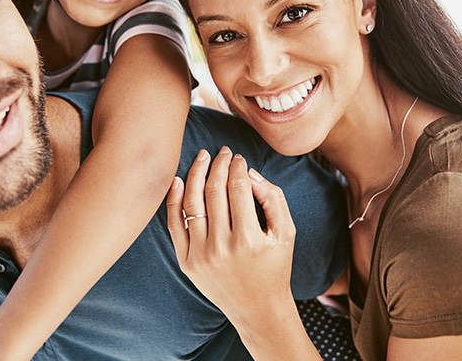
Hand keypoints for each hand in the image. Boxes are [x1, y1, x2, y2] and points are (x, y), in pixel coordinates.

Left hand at [166, 147, 296, 326]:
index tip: (239, 157)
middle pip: (213, 191)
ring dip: (195, 174)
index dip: (237, 167)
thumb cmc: (275, 267)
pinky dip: (173, 199)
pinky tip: (178, 179)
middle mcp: (221, 247)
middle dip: (218, 165)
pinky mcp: (186, 261)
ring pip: (192, 202)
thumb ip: (273, 198)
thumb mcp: (287, 233)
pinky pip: (175, 224)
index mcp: (248, 238)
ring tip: (203, 157)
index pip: (237, 188)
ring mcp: (200, 255)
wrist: (257, 309)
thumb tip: (248, 172)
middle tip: (222, 152)